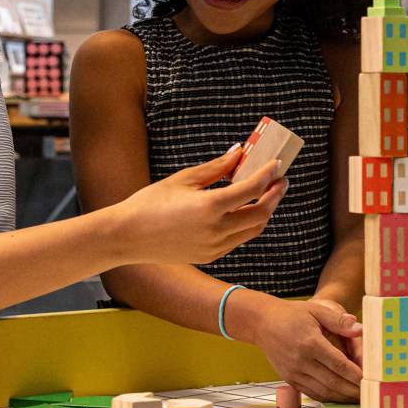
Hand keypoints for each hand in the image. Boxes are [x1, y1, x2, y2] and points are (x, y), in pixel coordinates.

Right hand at [111, 144, 285, 263]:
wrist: (128, 236)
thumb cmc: (151, 202)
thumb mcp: (185, 179)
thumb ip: (217, 167)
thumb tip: (240, 152)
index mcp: (210, 206)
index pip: (252, 189)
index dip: (268, 174)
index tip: (277, 164)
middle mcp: (217, 229)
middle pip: (261, 212)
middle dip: (275, 195)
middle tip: (280, 181)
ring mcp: (215, 246)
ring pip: (253, 229)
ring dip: (264, 211)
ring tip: (265, 195)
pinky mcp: (211, 256)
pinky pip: (238, 239)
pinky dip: (247, 224)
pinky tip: (243, 211)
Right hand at [235, 295, 363, 402]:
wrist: (262, 323)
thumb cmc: (291, 314)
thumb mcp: (316, 310)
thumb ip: (338, 320)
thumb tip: (359, 328)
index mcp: (311, 343)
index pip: (339, 364)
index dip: (356, 374)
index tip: (370, 379)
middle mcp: (301, 360)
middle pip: (333, 382)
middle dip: (352, 390)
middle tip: (369, 392)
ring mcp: (294, 372)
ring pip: (323, 391)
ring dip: (342, 397)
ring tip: (357, 397)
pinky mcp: (289, 378)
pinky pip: (311, 392)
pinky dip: (327, 397)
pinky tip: (339, 396)